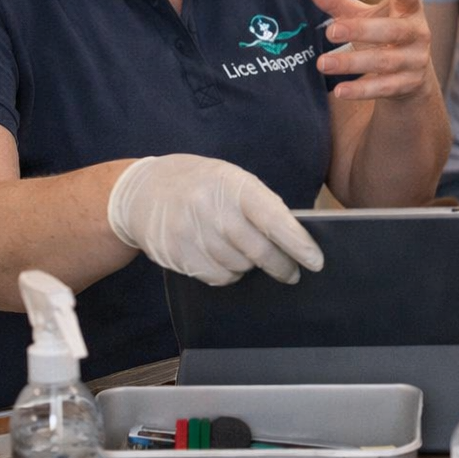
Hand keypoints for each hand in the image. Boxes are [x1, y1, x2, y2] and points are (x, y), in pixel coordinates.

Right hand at [107, 154, 322, 285]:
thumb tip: (294, 239)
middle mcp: (211, 208)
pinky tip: (224, 260)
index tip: (315, 261)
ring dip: (250, 267)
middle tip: (292, 273)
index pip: (274, 219)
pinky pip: (216, 277)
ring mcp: (191, 233)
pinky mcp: (176, 254)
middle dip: (281, 265)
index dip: (297, 243)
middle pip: (258, 250)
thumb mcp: (231, 180)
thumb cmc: (201, 184)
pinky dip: (228, 275)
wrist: (143, 190)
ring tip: (248, 255)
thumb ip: (259, 205)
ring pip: (239, 267)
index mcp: (233, 184)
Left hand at [306, 0, 436, 100]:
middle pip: (392, 31)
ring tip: (323, 63)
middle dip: (361, 30)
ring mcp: (415, 60)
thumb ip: (337, 0)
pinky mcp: (409, 84)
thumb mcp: (362, 16)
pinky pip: (384, 87)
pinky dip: (361, 90)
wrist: (411, 75)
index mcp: (408, 10)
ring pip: (384, 61)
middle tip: (330, 31)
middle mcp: (417, 33)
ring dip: (352, 63)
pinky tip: (340, 91)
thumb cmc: (382, 35)